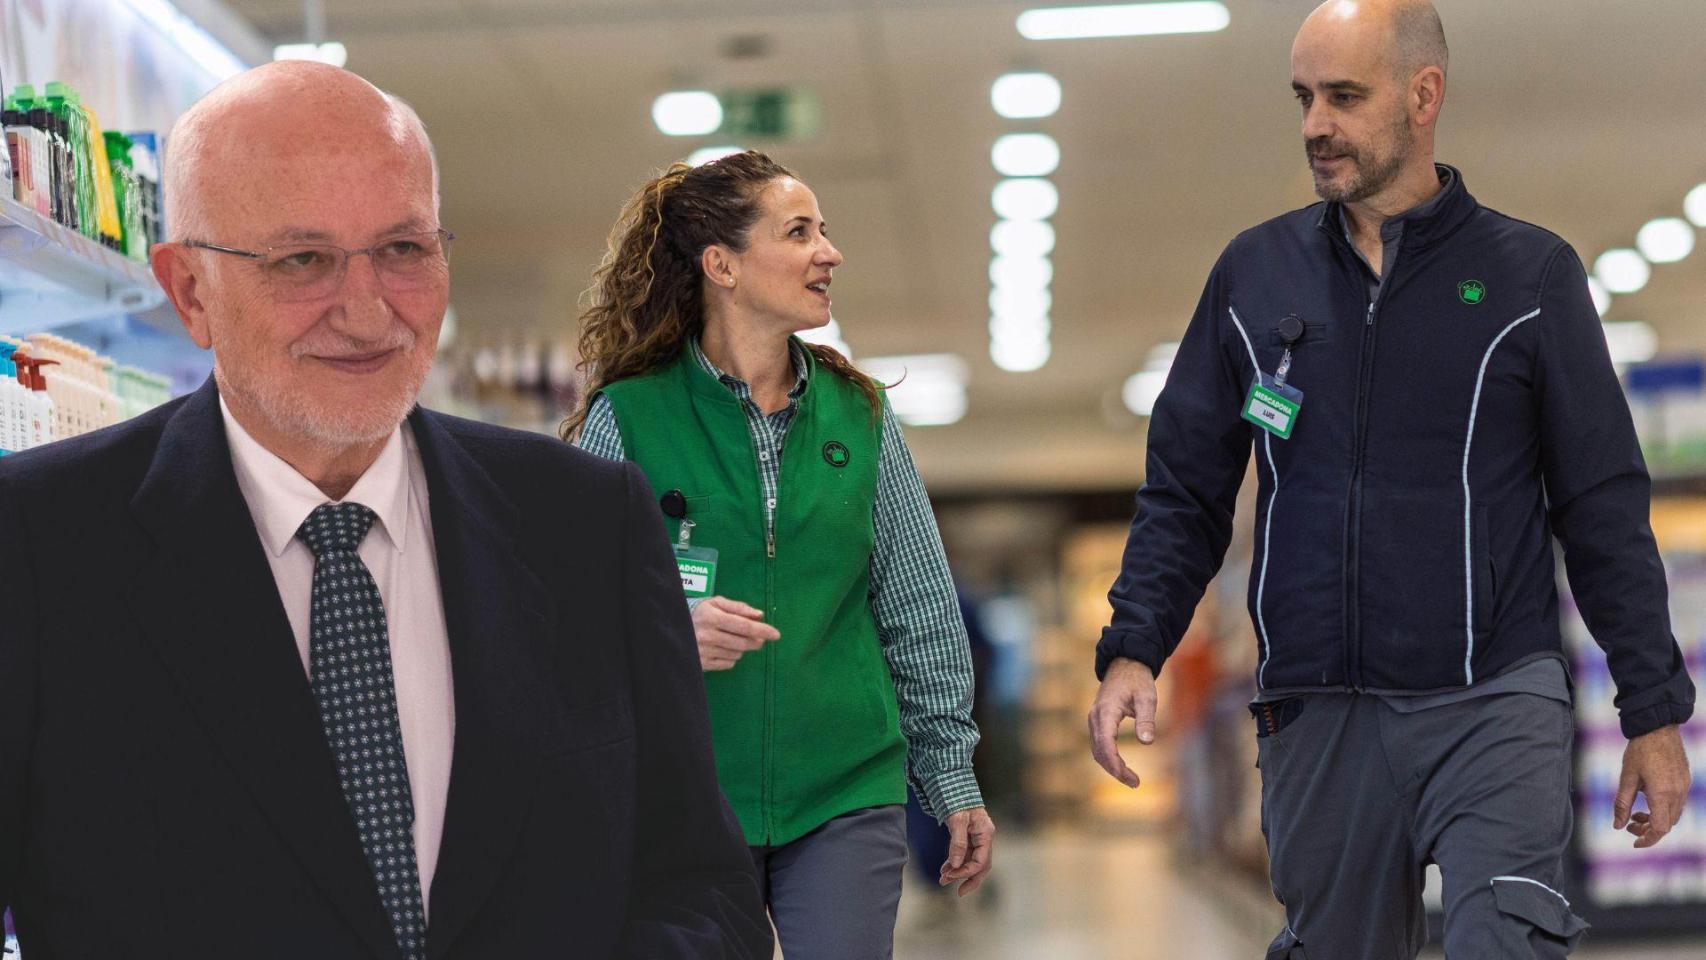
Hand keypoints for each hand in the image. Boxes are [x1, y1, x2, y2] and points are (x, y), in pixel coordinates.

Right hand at [690, 597, 779, 671]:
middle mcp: (707, 635)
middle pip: (743, 643)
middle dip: (756, 641)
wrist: (673, 627)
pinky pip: (728, 664)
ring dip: (742, 648)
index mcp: (712, 617)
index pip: (744, 626)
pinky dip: (732, 657)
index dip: (763, 630)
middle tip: (759, 639)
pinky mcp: (702, 664)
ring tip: (734, 640)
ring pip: (737, 654)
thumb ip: (739, 608)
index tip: (776, 635)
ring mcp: (704, 651)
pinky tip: (724, 649)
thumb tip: (760, 615)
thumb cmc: (701, 613)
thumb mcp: (717, 603)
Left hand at [939, 807, 994, 896]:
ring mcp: (978, 838)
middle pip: (981, 865)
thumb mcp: (957, 820)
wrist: (954, 786)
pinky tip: (944, 869)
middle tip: (958, 893)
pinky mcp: (969, 837)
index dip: (966, 872)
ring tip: (942, 880)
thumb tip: (955, 864)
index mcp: (986, 834)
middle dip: (968, 879)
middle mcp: (984, 838)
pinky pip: (964, 855)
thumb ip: (957, 843)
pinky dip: (955, 863)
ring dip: (958, 872)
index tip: (950, 876)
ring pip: (971, 861)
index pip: (981, 861)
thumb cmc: (958, 800)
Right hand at [1088, 657, 1157, 788]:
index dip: (1116, 764)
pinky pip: (1098, 745)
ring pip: (1097, 750)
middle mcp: (1095, 717)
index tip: (1131, 778)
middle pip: (1100, 751)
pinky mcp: (1097, 722)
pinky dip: (1108, 758)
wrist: (1125, 664)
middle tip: (1135, 783)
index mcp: (1106, 711)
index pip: (1106, 744)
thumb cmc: (1137, 680)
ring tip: (1131, 779)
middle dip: (1115, 770)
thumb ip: (1146, 719)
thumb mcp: (1147, 697)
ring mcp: (1094, 719)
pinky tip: (1121, 766)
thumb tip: (1147, 742)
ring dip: (1111, 766)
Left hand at [1614, 724, 1691, 848]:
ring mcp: (1684, 787)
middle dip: (1648, 830)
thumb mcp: (1626, 777)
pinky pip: (1678, 803)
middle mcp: (1678, 794)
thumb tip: (1617, 825)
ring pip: (1674, 815)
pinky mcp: (1686, 781)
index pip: (1660, 829)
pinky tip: (1648, 800)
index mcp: (1662, 794)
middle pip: (1667, 825)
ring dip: (1656, 820)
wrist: (1658, 728)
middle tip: (1630, 824)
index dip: (1647, 839)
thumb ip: (1622, 803)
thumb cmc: (1640, 751)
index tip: (1634, 842)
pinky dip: (1663, 809)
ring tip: (1637, 814)